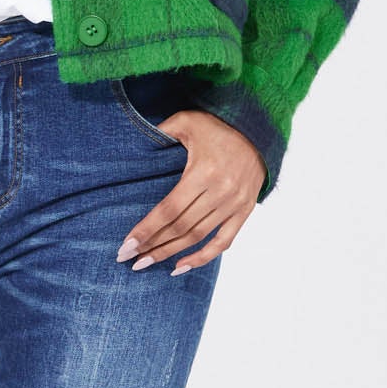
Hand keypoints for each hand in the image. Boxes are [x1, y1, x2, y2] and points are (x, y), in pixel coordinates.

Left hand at [115, 111, 264, 273]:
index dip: (147, 229)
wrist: (259, 131)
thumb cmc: (219, 125)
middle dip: (152, 245)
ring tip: (146, 263)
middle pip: (181, 227)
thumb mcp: (187, 121)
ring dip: (170, 252)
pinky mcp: (244, 211)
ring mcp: (235, 204)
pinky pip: (223, 242)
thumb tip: (134, 144)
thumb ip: (161, 132)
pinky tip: (180, 266)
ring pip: (198, 237)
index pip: (169, 209)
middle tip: (130, 258)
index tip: (127, 246)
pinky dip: (202, 257)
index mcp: (204, 171)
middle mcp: (221, 191)